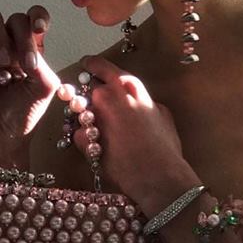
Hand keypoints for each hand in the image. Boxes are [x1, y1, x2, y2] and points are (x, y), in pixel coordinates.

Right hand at [0, 3, 60, 156]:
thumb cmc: (21, 116)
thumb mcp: (44, 88)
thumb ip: (41, 60)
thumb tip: (28, 40)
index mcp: (30, 50)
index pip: (34, 19)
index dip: (37, 15)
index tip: (40, 27)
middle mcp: (8, 45)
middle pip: (15, 18)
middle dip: (20, 35)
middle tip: (20, 61)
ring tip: (1, 61)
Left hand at [65, 54, 192, 206]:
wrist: (157, 176)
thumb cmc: (164, 147)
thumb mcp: (162, 114)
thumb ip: (145, 101)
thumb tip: (138, 102)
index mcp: (128, 85)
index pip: (100, 66)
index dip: (91, 66)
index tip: (86, 66)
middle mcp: (106, 96)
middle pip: (86, 87)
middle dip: (90, 96)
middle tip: (99, 108)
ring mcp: (92, 117)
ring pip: (79, 111)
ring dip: (87, 118)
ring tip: (103, 133)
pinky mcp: (83, 139)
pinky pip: (78, 134)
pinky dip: (86, 140)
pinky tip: (102, 149)